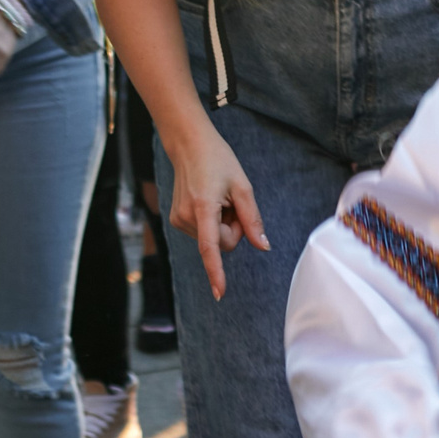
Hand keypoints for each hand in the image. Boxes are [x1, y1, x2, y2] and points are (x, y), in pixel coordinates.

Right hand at [164, 121, 267, 300]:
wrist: (189, 145)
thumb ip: (252, 219)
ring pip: (214, 240)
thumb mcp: (242, 186)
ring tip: (218, 198)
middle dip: (234, 229)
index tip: (219, 293)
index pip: (211, 247)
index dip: (216, 271)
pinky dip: (212, 222)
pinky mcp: (176, 220)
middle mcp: (186, 217)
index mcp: (203, 207)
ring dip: (222, 224)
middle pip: (223, 244)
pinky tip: (209, 201)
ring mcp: (178, 219)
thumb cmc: (219, 161)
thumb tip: (262, 246)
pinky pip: (204, 233)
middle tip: (232, 203)